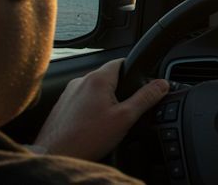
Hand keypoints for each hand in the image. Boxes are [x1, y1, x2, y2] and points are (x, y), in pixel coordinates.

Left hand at [33, 58, 168, 160]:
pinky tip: (94, 128)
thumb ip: (146, 98)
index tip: (142, 82)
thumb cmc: (87, 138)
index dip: (135, 70)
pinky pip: (83, 102)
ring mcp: (68, 94)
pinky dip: (91, 110)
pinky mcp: (61, 107)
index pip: (121, 61)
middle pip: (109, 77)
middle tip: (127, 110)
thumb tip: (162, 84)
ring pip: (95, 91)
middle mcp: (80, 82)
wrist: (55, 155)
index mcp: (98, 79)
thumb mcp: (126, 117)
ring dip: (105, 101)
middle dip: (121, 91)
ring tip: (109, 123)